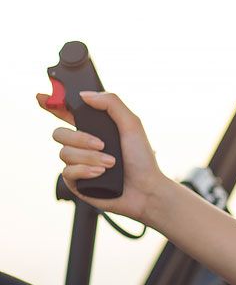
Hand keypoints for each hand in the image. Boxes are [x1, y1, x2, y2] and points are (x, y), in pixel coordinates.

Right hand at [35, 89, 166, 224]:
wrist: (145, 189)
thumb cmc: (141, 158)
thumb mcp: (132, 124)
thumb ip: (111, 103)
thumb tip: (84, 95)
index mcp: (93, 128)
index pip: (66, 113)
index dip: (51, 105)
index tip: (40, 96)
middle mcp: (82, 145)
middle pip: (59, 133)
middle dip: (79, 138)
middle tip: (102, 144)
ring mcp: (77, 164)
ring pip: (64, 153)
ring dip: (89, 157)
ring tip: (110, 163)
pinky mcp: (76, 182)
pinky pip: (67, 171)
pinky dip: (85, 170)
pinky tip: (100, 173)